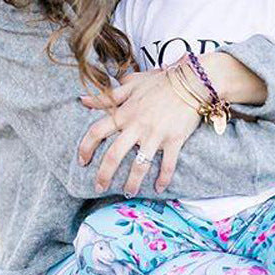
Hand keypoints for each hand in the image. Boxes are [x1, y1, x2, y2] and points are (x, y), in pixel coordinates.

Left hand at [78, 70, 200, 194]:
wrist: (191, 80)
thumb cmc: (161, 81)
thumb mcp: (131, 83)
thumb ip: (107, 95)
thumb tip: (84, 100)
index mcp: (125, 112)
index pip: (97, 131)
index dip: (86, 147)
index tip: (82, 160)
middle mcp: (137, 126)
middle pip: (114, 155)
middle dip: (104, 175)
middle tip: (99, 187)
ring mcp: (156, 135)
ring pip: (139, 166)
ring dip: (132, 183)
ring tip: (128, 193)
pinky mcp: (174, 141)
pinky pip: (167, 165)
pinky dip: (163, 179)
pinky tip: (159, 188)